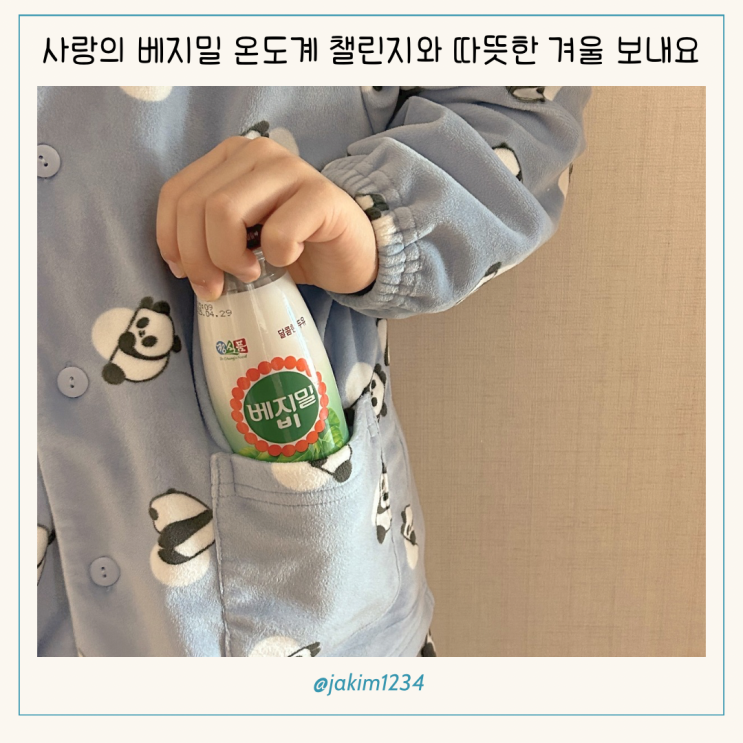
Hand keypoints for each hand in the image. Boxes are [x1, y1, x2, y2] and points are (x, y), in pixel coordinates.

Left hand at [156, 136, 378, 300]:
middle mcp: (257, 152)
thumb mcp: (240, 235)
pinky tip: (288, 260)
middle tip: (216, 288)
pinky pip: (277, 233)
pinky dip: (276, 257)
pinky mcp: (321, 196)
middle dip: (198, 258)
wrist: (351, 253)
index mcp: (231, 156)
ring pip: (225, 212)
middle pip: (197, 206)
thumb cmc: (294, 246)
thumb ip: (208, 232)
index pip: (176, 193)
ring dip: (229, 258)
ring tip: (251, 274)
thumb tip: (178, 263)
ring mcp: (290, 169)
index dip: (171, 240)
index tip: (185, 274)